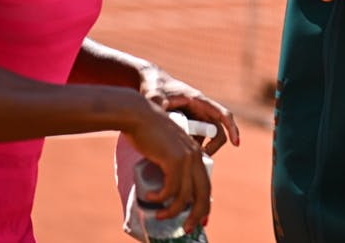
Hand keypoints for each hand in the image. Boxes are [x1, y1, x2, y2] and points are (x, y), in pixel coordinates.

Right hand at [125, 100, 212, 230]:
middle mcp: (195, 156)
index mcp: (196, 155)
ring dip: (174, 210)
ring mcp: (187, 158)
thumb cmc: (147, 133)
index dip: (203, 205)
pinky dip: (161, 198)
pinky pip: (171, 188)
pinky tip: (152, 199)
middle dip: (197, 214)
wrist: (139, 115)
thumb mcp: (165, 150)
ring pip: (185, 195)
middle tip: (187, 228)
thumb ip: (169, 163)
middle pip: (203, 193)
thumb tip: (166, 187)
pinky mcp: (174, 159)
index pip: (205, 185)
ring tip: (161, 215)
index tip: (199, 220)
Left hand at [139, 65, 239, 152]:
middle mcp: (201, 111)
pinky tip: (175, 155)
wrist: (149, 83)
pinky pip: (193, 140)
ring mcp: (194, 119)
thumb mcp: (155, 95)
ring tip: (184, 159)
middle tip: (201, 159)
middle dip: (213, 147)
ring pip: (205, 138)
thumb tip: (161, 116)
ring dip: (200, 149)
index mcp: (199, 101)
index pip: (223, 115)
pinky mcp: (186, 126)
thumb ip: (158, 105)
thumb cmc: (155, 85)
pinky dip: (189, 149)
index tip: (236, 143)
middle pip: (217, 132)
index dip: (232, 128)